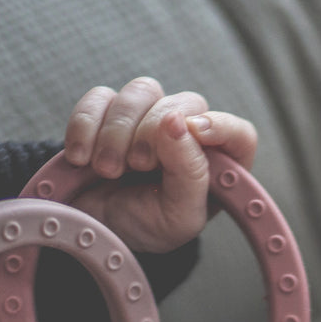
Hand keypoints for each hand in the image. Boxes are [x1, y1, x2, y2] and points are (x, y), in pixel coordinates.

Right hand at [63, 77, 257, 252]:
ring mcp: (147, 117)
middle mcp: (187, 135)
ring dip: (118, 130)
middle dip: (154, 132)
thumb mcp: (177, 218)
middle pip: (186, 103)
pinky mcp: (109, 111)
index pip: (238, 133)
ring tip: (107, 168)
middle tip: (136, 165)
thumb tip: (179, 122)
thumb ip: (189, 174)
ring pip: (142, 91)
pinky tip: (82, 157)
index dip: (221, 125)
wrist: (92, 230)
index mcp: (215, 167)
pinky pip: (100, 96)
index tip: (196, 131)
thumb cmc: (144, 226)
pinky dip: (86, 125)